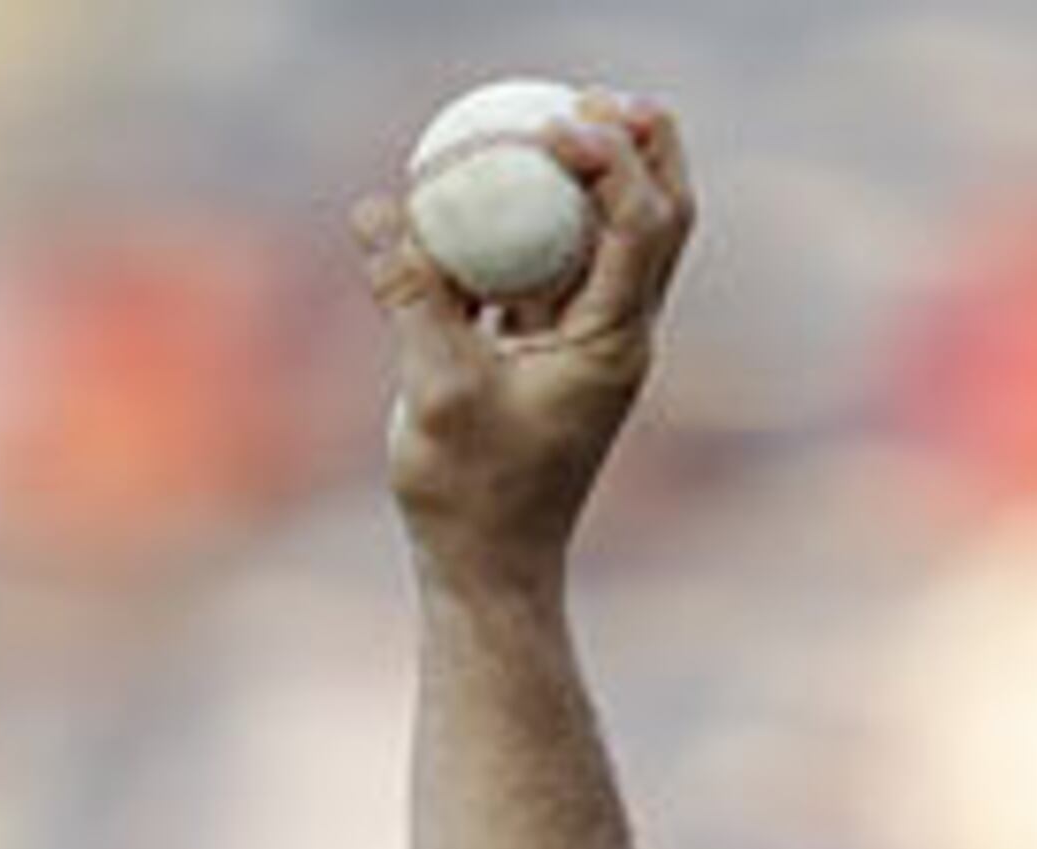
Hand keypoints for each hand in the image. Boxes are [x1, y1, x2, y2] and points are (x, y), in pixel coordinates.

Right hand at [352, 92, 698, 586]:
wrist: (490, 567)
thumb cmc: (472, 496)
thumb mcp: (434, 391)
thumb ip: (413, 296)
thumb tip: (378, 210)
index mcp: (613, 343)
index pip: (642, 226)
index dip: (612, 157)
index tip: (553, 120)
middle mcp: (617, 335)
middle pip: (658, 217)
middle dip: (639, 147)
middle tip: (587, 92)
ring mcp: (586, 342)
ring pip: (607, 237)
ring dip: (586, 176)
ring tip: (538, 119)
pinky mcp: (547, 351)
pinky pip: (547, 266)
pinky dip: (524, 222)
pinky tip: (476, 189)